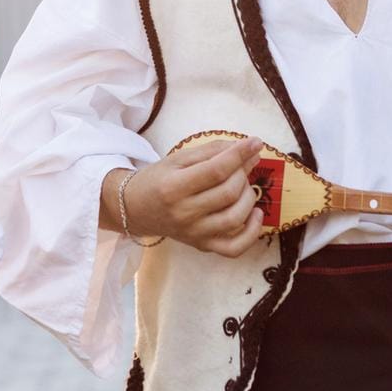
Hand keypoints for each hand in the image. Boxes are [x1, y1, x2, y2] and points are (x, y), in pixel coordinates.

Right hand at [110, 136, 265, 257]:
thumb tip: (247, 147)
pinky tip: (256, 213)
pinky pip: (234, 248)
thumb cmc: (158, 179)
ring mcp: (194, 234)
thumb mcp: (178, 158)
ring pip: (235, 218)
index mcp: (173, 187)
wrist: (135, 209)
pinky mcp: (202, 246)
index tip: (255, 142)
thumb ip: (211, 151)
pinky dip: (252, 232)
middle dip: (243, 173)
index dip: (240, 154)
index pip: (216, 170)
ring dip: (249, 197)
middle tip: (243, 162)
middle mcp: (183, 214)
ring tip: (244, 184)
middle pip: (228, 193)